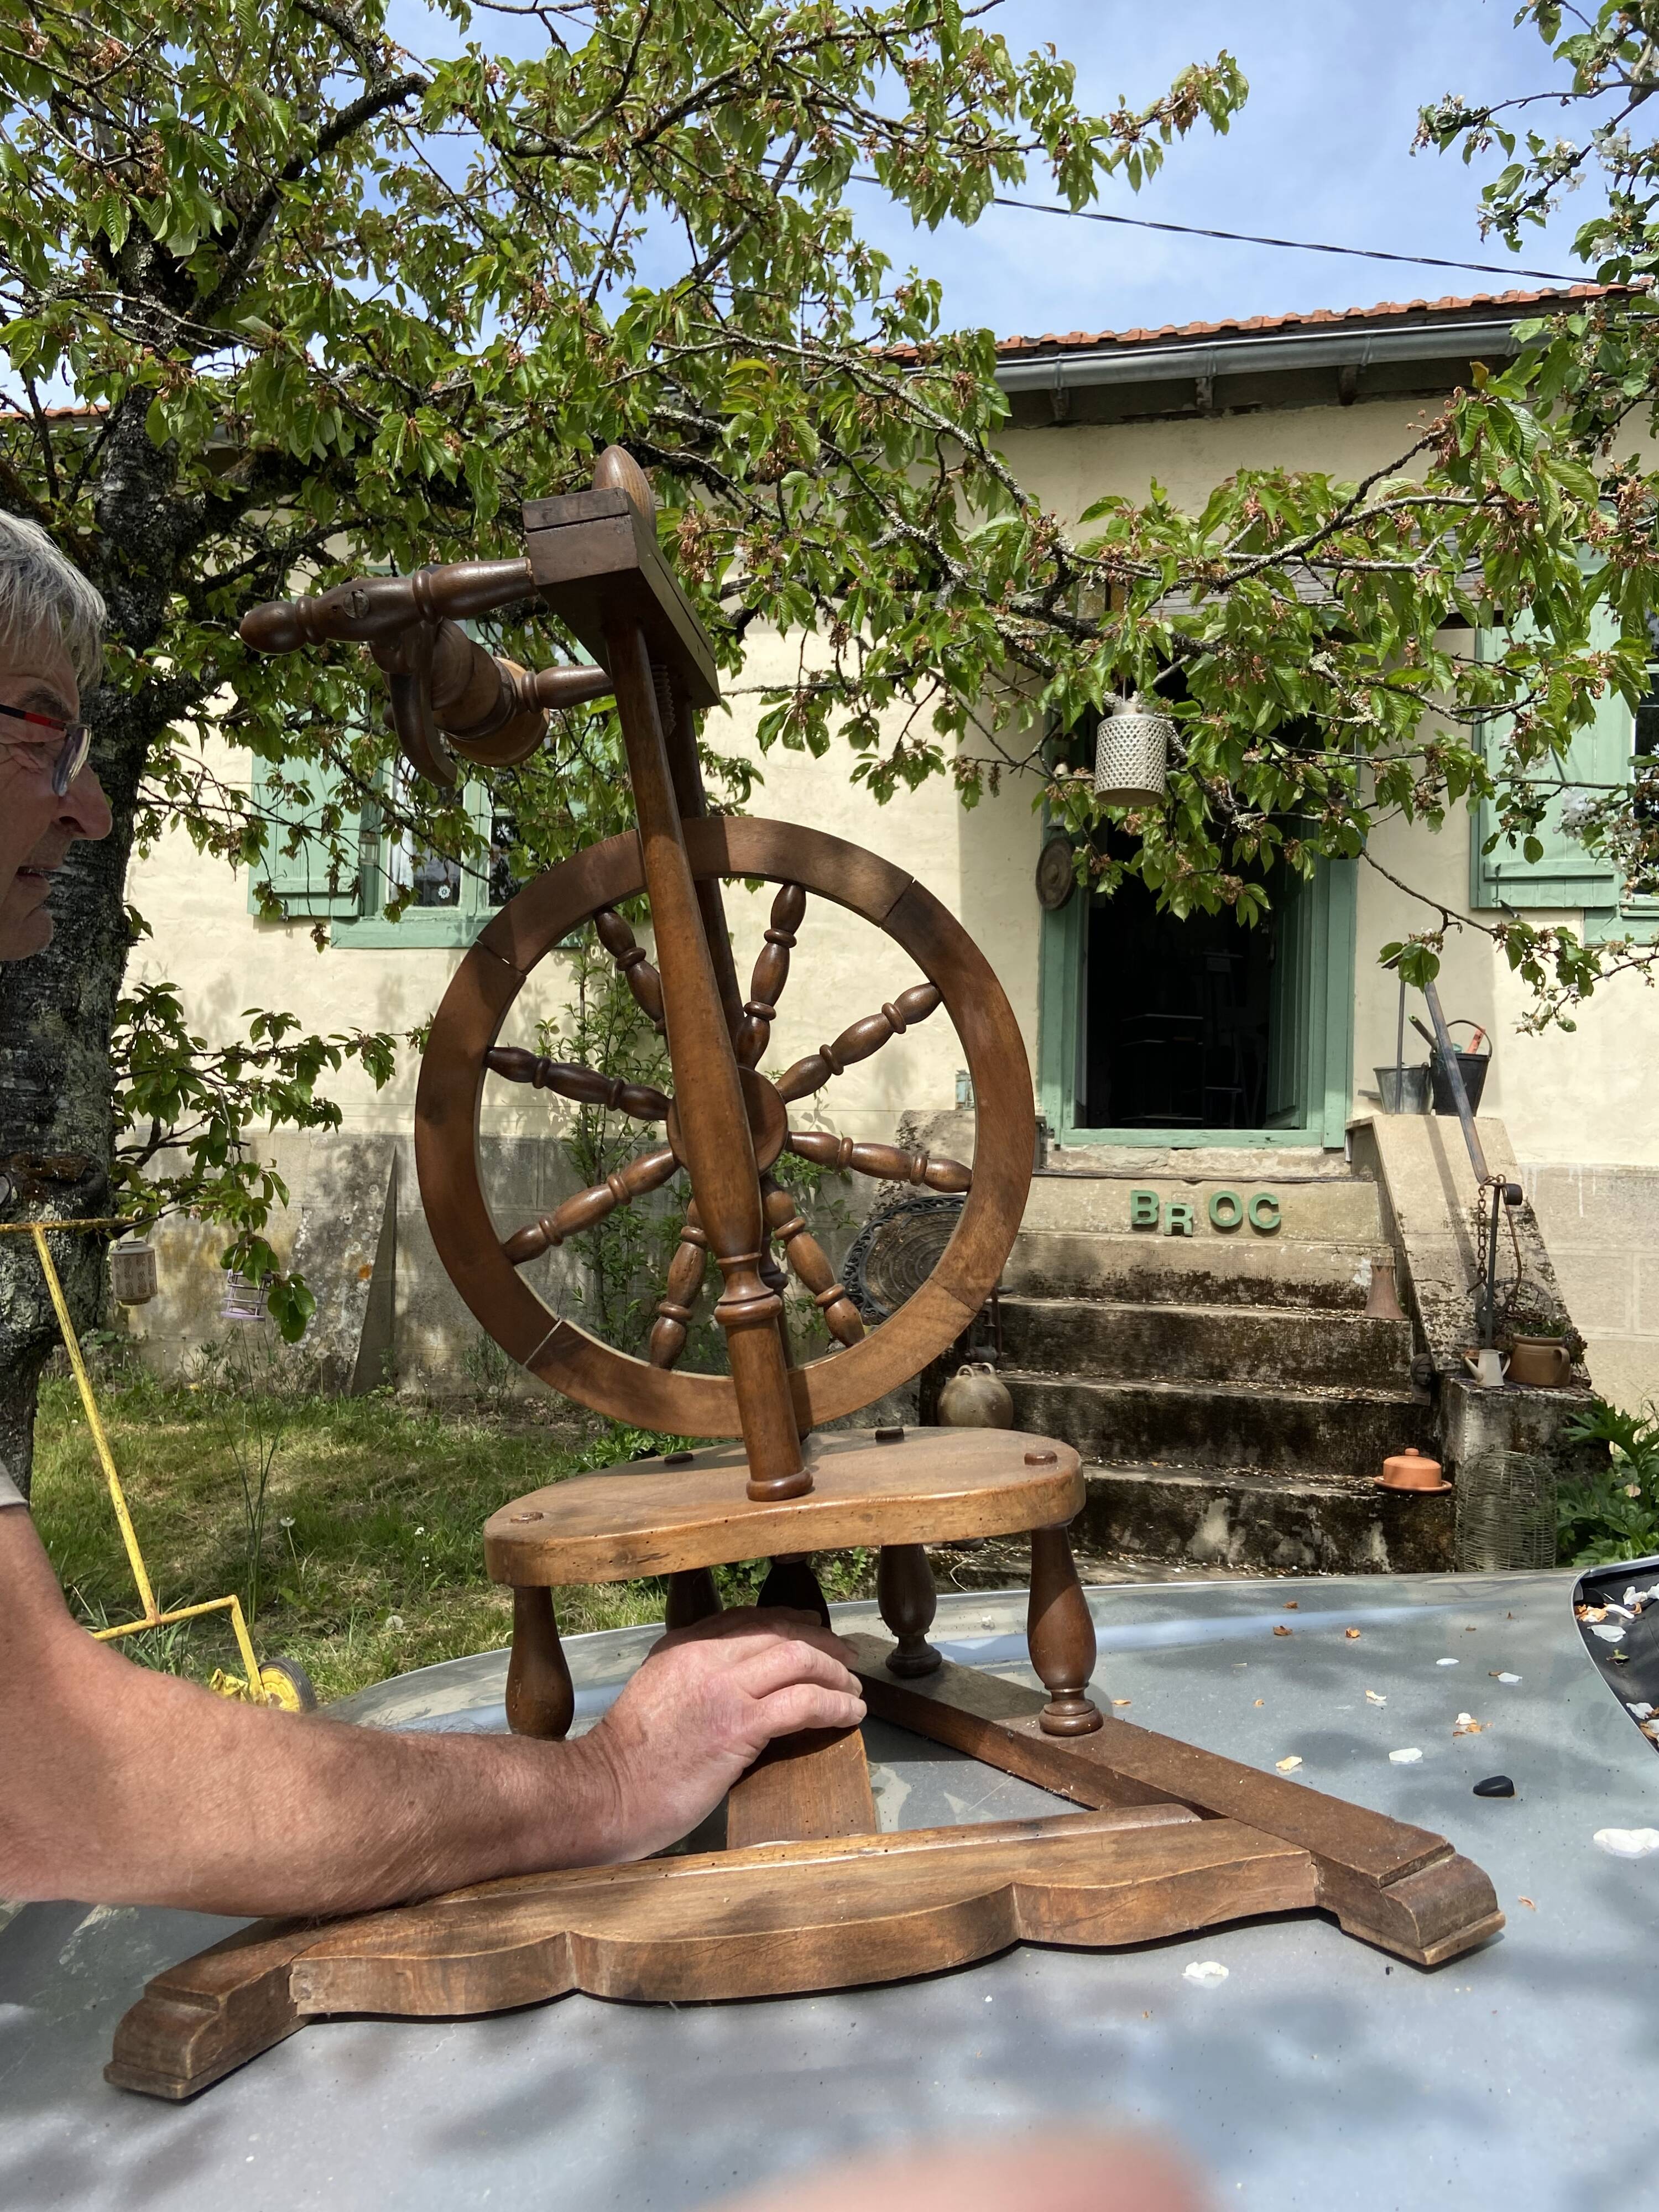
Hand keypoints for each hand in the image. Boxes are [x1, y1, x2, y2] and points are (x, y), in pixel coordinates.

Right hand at [582, 1607, 865, 1861]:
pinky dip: (835, 1704)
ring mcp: (723, 1688)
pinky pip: (803, 1702)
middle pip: (780, 1633)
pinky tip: (850, 1713)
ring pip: (798, 1659)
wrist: (605, 1793)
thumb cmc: (628, 1760)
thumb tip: (737, 1682)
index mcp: (681, 1647)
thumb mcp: (656, 1694)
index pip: (748, 1619)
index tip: (813, 1631)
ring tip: (853, 1689)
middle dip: (822, 1644)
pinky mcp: (740, 1725)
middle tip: (846, 1659)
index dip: (788, 1622)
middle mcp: (704, 1657)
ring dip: (835, 1673)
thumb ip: (692, 1678)